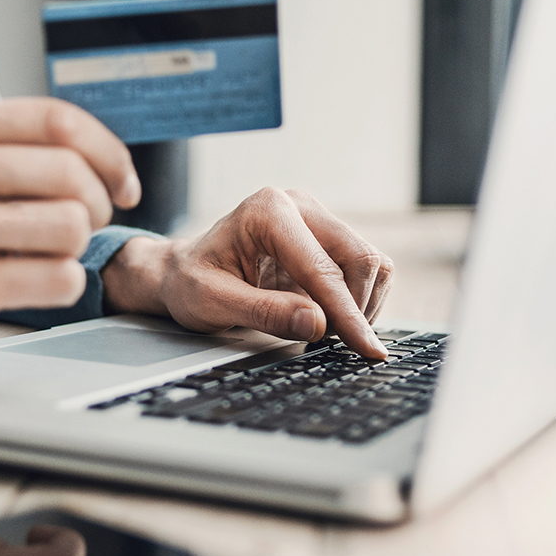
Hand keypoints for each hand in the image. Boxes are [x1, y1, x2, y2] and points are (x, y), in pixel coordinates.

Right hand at [0, 97, 139, 389]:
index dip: (109, 154)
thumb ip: (16, 151)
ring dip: (75, 249)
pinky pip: (57, 277)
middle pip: (71, 174)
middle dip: (98, 206)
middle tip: (81, 228)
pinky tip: (28, 286)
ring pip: (71, 226)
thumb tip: (112, 161)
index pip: (57, 119)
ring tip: (43, 256)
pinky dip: (61, 286)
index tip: (124, 185)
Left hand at [102, 188, 394, 358]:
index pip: (322, 268)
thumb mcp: (212, 303)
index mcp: (268, 211)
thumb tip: (317, 324)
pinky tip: (327, 318)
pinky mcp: (328, 238)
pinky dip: (358, 301)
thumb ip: (264, 313)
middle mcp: (300, 205)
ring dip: (360, 306)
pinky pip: (366, 271)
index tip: (365, 349)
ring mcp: (318, 219)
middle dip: (355, 309)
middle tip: (331, 344)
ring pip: (371, 264)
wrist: (184, 271)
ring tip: (321, 330)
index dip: (346, 313)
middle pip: (360, 258)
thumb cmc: (191, 283)